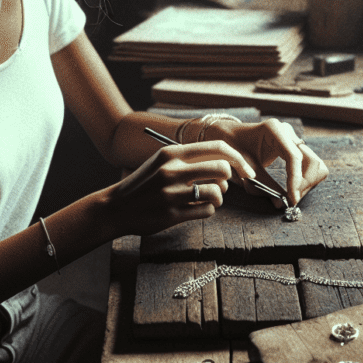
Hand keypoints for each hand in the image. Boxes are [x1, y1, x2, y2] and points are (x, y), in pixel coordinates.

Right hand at [101, 140, 256, 236]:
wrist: (116, 207)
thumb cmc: (144, 184)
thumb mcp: (162, 162)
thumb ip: (190, 159)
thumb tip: (227, 163)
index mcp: (171, 153)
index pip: (217, 147)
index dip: (238, 158)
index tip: (246, 169)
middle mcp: (172, 170)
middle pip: (222, 169)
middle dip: (228, 179)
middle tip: (221, 185)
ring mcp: (171, 193)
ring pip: (217, 192)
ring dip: (219, 197)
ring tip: (209, 198)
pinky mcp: (172, 215)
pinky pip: (207, 211)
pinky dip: (209, 210)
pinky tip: (197, 208)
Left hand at [211, 118, 327, 206]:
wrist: (226, 136)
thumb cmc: (231, 149)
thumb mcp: (244, 168)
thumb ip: (262, 186)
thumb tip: (280, 205)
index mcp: (274, 130)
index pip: (294, 157)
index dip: (295, 180)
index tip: (292, 199)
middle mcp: (287, 131)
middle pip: (312, 161)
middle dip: (304, 183)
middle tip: (292, 199)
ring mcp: (292, 137)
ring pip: (315, 164)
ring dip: (307, 183)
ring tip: (292, 195)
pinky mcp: (293, 146)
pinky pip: (309, 165)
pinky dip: (304, 179)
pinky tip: (292, 188)